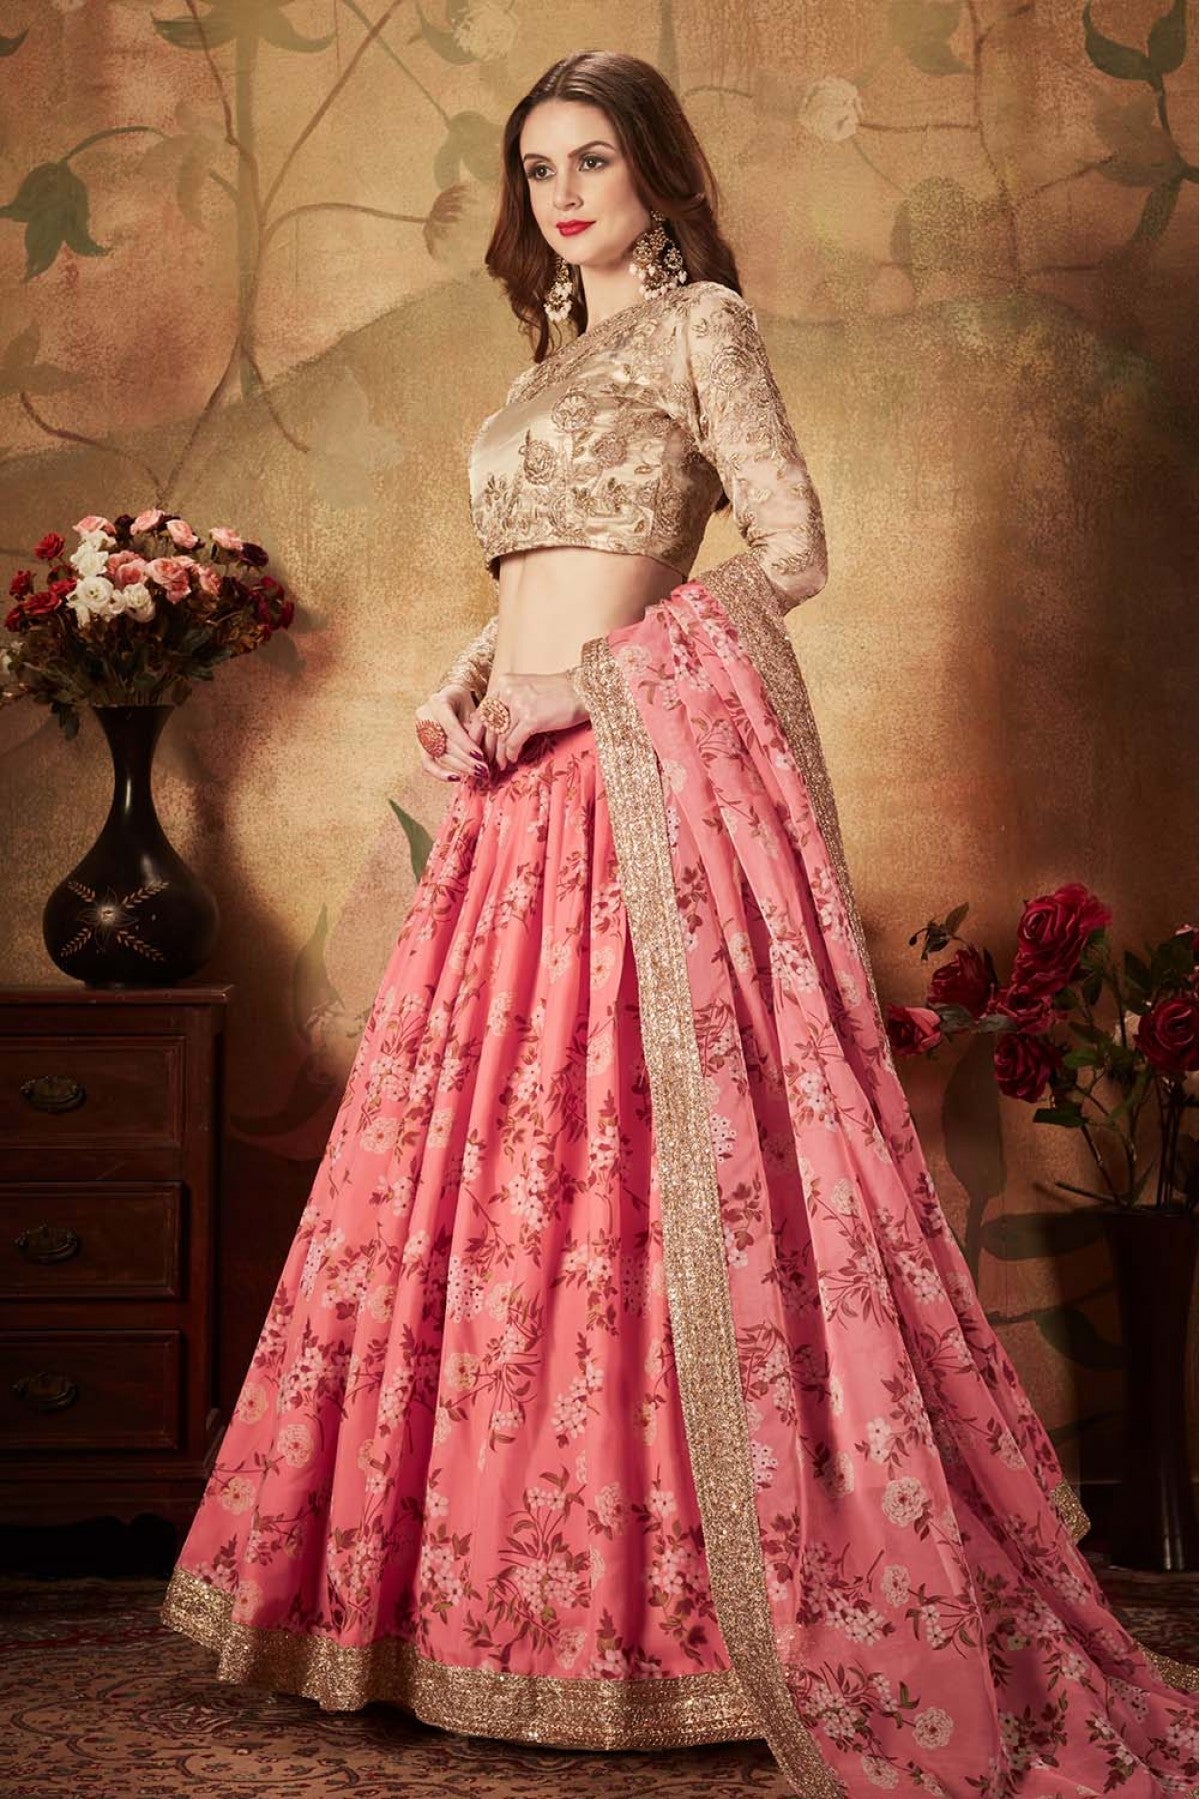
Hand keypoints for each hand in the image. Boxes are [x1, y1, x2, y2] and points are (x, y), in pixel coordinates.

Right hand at [415, 683, 489, 782]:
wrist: (452, 697)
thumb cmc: (466, 703)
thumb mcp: (473, 708)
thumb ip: (475, 727)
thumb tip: (482, 754)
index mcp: (437, 701)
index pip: (451, 727)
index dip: (466, 744)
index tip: (481, 757)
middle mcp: (424, 715)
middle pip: (444, 743)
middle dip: (465, 759)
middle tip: (483, 770)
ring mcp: (419, 729)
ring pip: (436, 755)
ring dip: (458, 767)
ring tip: (476, 773)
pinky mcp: (420, 743)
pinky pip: (426, 762)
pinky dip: (440, 773)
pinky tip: (456, 778)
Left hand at [467, 668, 587, 771]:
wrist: (582, 691)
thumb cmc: (556, 693)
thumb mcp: (526, 691)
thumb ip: (507, 703)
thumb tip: (490, 726)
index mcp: (504, 683)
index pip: (483, 711)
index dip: (478, 732)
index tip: (478, 746)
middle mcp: (508, 691)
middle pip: (489, 725)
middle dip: (487, 746)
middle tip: (487, 760)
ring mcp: (519, 704)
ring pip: (501, 737)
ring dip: (500, 754)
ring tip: (501, 763)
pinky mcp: (531, 718)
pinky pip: (514, 742)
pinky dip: (512, 754)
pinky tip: (513, 759)